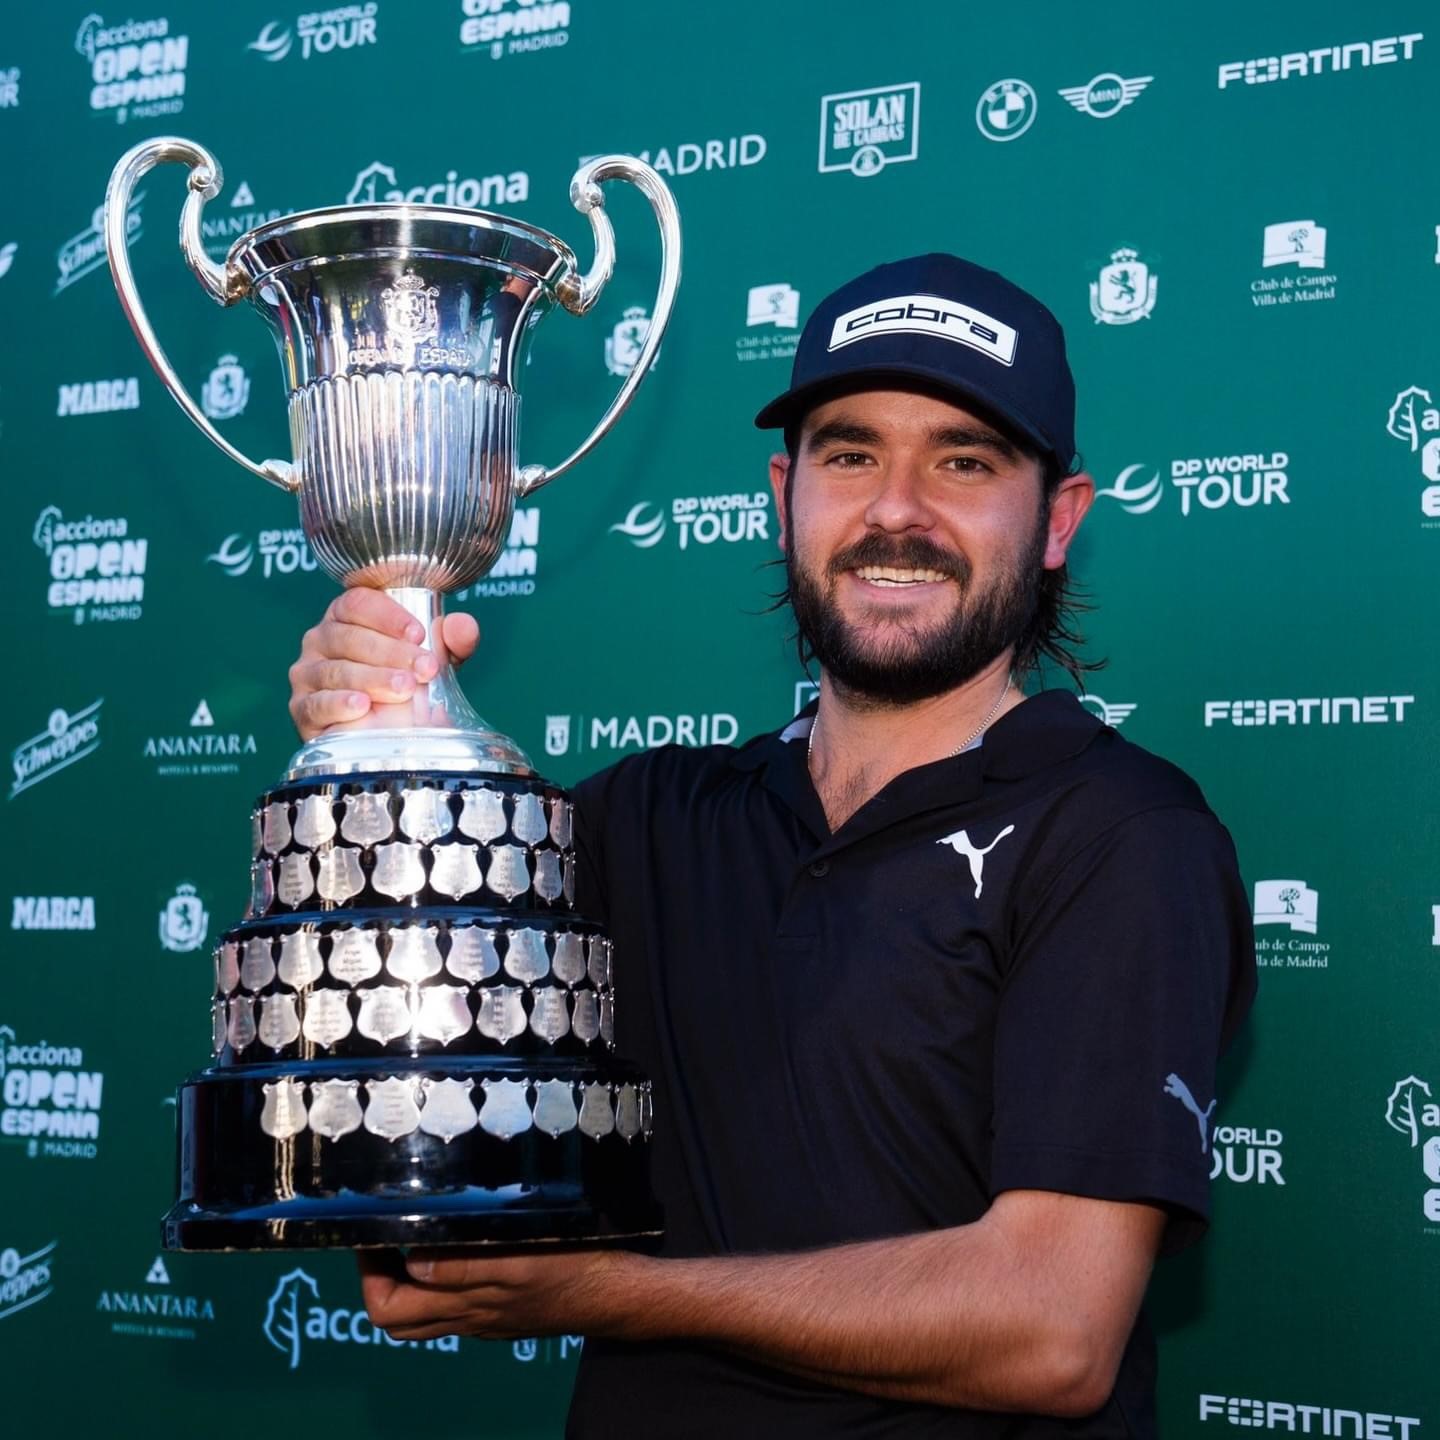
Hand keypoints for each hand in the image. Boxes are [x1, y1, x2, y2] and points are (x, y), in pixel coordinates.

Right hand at [288, 589, 479, 739]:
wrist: (395, 735)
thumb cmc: (408, 685)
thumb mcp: (435, 659)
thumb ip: (452, 639)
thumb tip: (463, 626)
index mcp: (348, 616)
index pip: (358, 602)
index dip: (388, 616)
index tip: (419, 633)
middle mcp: (322, 640)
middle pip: (349, 636)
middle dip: (391, 652)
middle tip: (424, 668)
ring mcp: (308, 674)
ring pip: (336, 670)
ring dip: (374, 679)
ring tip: (404, 689)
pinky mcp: (303, 710)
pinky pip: (316, 703)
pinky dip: (339, 703)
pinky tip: (361, 705)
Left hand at [359, 1247, 638, 1342]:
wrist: (615, 1294)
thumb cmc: (572, 1268)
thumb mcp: (518, 1259)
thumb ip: (464, 1265)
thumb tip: (411, 1261)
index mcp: (465, 1306)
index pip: (389, 1310)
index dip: (369, 1275)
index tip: (372, 1232)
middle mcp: (468, 1317)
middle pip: (399, 1317)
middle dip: (380, 1277)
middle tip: (387, 1231)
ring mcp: (485, 1316)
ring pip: (426, 1312)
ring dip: (409, 1278)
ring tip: (416, 1231)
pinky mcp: (503, 1309)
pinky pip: (456, 1304)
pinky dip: (441, 1277)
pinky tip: (458, 1243)